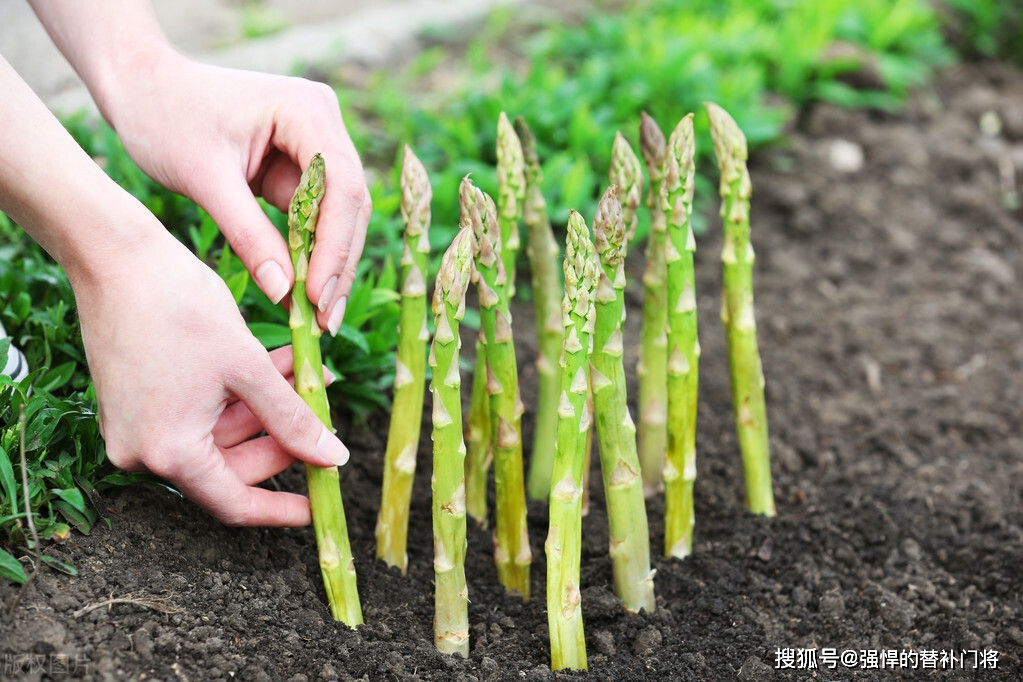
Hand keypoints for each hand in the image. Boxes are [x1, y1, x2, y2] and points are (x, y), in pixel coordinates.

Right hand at [75, 226, 349, 525]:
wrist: (114, 254)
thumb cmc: (179, 306)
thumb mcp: (247, 367)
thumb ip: (292, 419)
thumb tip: (334, 459)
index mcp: (168, 452)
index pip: (234, 502)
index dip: (281, 509)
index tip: (319, 507)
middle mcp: (143, 450)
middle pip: (230, 466)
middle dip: (283, 438)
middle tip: (325, 411)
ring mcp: (135, 426)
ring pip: (220, 433)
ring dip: (267, 408)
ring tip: (310, 373)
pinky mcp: (135, 401)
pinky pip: (198, 413)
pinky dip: (238, 395)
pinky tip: (277, 364)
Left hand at [105, 51, 369, 334]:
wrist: (140, 88)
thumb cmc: (164, 118)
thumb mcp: (205, 179)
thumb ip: (248, 235)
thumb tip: (284, 293)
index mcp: (306, 110)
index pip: (340, 186)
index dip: (335, 246)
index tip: (318, 296)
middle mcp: (323, 122)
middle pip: (350, 203)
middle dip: (338, 262)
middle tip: (326, 319)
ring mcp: (316, 142)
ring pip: (339, 214)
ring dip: (328, 263)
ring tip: (317, 316)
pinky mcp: (301, 164)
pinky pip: (315, 215)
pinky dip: (309, 251)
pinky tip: (302, 292)